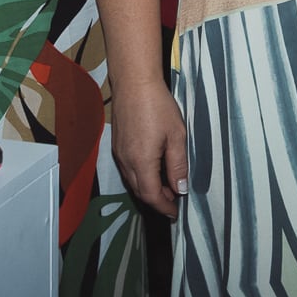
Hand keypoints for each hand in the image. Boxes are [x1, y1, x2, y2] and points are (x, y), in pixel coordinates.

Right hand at [112, 77, 188, 218]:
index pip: (151, 195)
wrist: (133, 82)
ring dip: (148, 189)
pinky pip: (127, 170)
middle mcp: (126, 161)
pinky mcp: (116, 145)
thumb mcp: (176, 135)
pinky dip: (140, 177)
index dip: (164, 207)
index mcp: (141, 162)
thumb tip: (180, 188)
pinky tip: (152, 169)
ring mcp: (118, 153)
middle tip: (174, 200)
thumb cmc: (157, 105)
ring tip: (166, 186)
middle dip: (157, 200)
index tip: (175, 213)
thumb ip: (178, 165)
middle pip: (139, 191)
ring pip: (132, 181)